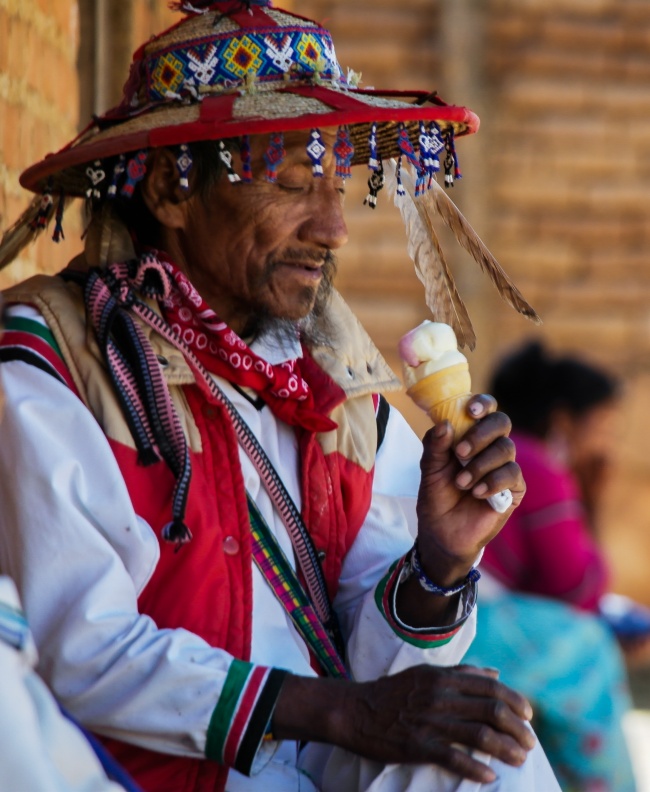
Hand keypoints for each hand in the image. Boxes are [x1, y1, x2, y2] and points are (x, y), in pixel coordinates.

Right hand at [272, 665, 535, 783]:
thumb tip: (494, 674)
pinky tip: (489, 776)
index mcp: (443, 678)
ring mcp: (429, 722)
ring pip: (479, 735)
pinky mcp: (417, 745)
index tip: (529, 716)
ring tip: (520, 759)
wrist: (354, 710)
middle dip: (517, 728)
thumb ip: (461, 673)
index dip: (515, 702)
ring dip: (506, 749)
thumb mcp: (426, 673)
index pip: (490, 688)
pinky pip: (453, 758)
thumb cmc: (393, 692)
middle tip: (530, 742)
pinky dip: (475, 769)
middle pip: (491, 711)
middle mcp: (439, 696)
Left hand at [415, 395, 523, 587]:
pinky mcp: (514, 489)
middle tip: (460, 452)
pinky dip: (493, 481)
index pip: (485, 410)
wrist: (442, 533)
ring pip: (506, 448)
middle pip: (501, 422)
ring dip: (480, 464)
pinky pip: (512, 474)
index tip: (470, 411)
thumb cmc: (436, 497)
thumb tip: (445, 423)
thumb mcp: (429, 469)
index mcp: (470, 435)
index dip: (482, 404)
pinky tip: (477, 493)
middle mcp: (490, 447)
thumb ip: (435, 445)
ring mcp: (504, 467)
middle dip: (480, 434)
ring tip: (461, 483)